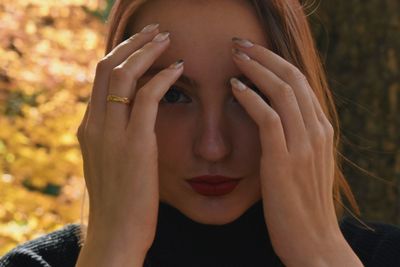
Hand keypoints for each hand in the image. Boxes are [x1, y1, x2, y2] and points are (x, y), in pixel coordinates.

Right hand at [76, 24, 183, 265]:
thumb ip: (115, 139)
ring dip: (148, 52)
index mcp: (89, 128)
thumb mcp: (110, 165)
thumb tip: (131, 122)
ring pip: (125, 75)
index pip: (101, 78)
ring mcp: (112, 133)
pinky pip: (148, 96)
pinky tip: (180, 68)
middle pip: (108, 67)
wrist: (116, 234)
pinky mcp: (135, 143)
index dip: (121, 55)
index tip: (141, 45)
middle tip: (155, 32)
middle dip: (133, 44)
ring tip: (167, 40)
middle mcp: (95, 125)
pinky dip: (164, 76)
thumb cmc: (120, 202)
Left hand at [230, 38, 362, 265]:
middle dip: (265, 57)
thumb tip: (273, 118)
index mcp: (321, 130)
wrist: (313, 242)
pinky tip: (234, 87)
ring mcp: (304, 145)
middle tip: (240, 44)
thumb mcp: (304, 165)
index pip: (300, 83)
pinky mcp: (284, 160)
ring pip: (282, 91)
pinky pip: (268, 117)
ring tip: (234, 56)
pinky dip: (251, 98)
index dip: (275, 63)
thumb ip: (295, 139)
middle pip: (293, 78)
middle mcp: (317, 131)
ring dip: (256, 69)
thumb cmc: (302, 205)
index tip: (252, 52)